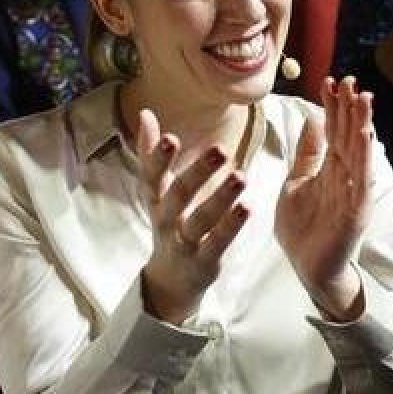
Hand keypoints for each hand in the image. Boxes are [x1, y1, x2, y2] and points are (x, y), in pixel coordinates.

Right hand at [136, 109, 249, 323]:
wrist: (170, 280)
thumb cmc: (168, 223)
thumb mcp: (156, 191)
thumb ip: (151, 153)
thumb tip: (145, 113)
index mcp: (155, 200)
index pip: (151, 176)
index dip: (158, 157)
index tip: (170, 137)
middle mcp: (166, 220)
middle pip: (178, 195)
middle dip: (197, 172)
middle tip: (220, 149)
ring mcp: (184, 242)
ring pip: (200, 220)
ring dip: (220, 198)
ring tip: (241, 177)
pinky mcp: (203, 261)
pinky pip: (217, 242)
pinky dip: (231, 226)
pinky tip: (247, 208)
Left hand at [275, 77, 372, 320]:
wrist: (308, 267)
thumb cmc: (303, 227)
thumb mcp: (297, 182)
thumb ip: (307, 154)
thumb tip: (312, 120)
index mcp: (330, 169)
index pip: (333, 131)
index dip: (333, 107)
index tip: (330, 81)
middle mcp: (345, 176)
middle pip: (348, 136)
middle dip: (350, 109)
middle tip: (351, 80)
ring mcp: (353, 193)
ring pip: (358, 153)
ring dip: (362, 126)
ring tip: (363, 100)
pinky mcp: (355, 211)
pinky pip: (360, 181)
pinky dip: (362, 159)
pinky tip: (363, 139)